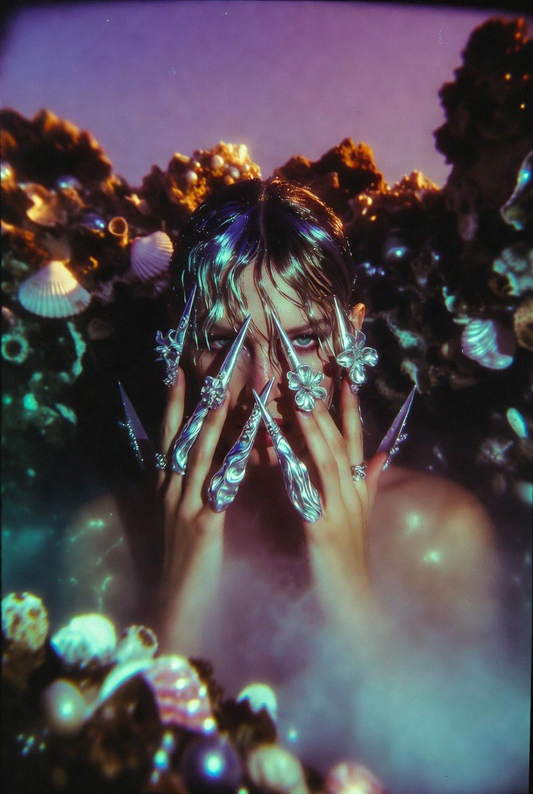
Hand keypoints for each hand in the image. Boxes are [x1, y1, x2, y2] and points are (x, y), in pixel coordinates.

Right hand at [156, 367, 229, 654]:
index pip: (169, 435)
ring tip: (223, 389)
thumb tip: (206, 462)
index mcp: (166, 488)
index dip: (173, 402)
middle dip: (195, 399)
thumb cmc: (188, 562)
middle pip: (181, 435)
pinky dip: (231, 462)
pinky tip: (246, 443)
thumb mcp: (184, 518)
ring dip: (212, 420)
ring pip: (197, 454)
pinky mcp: (202, 525)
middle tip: (208, 366)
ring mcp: (184, 505)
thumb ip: (193, 489)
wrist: (176, 606)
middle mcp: (170, 490)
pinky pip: (218, 486)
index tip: (179, 370)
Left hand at [295, 378, 386, 629]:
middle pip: (340, 442)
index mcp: (359, 491)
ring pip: (327, 461)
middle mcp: (353, 495)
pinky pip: (307, 494)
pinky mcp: (323, 531)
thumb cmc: (349, 563)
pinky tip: (280, 451)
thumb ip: (370, 485)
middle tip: (308, 375)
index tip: (344, 377)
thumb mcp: (361, 519)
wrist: (353, 608)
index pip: (356, 442)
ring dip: (313, 428)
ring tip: (298, 398)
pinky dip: (295, 470)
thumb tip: (383, 456)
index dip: (351, 409)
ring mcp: (340, 511)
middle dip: (325, 407)